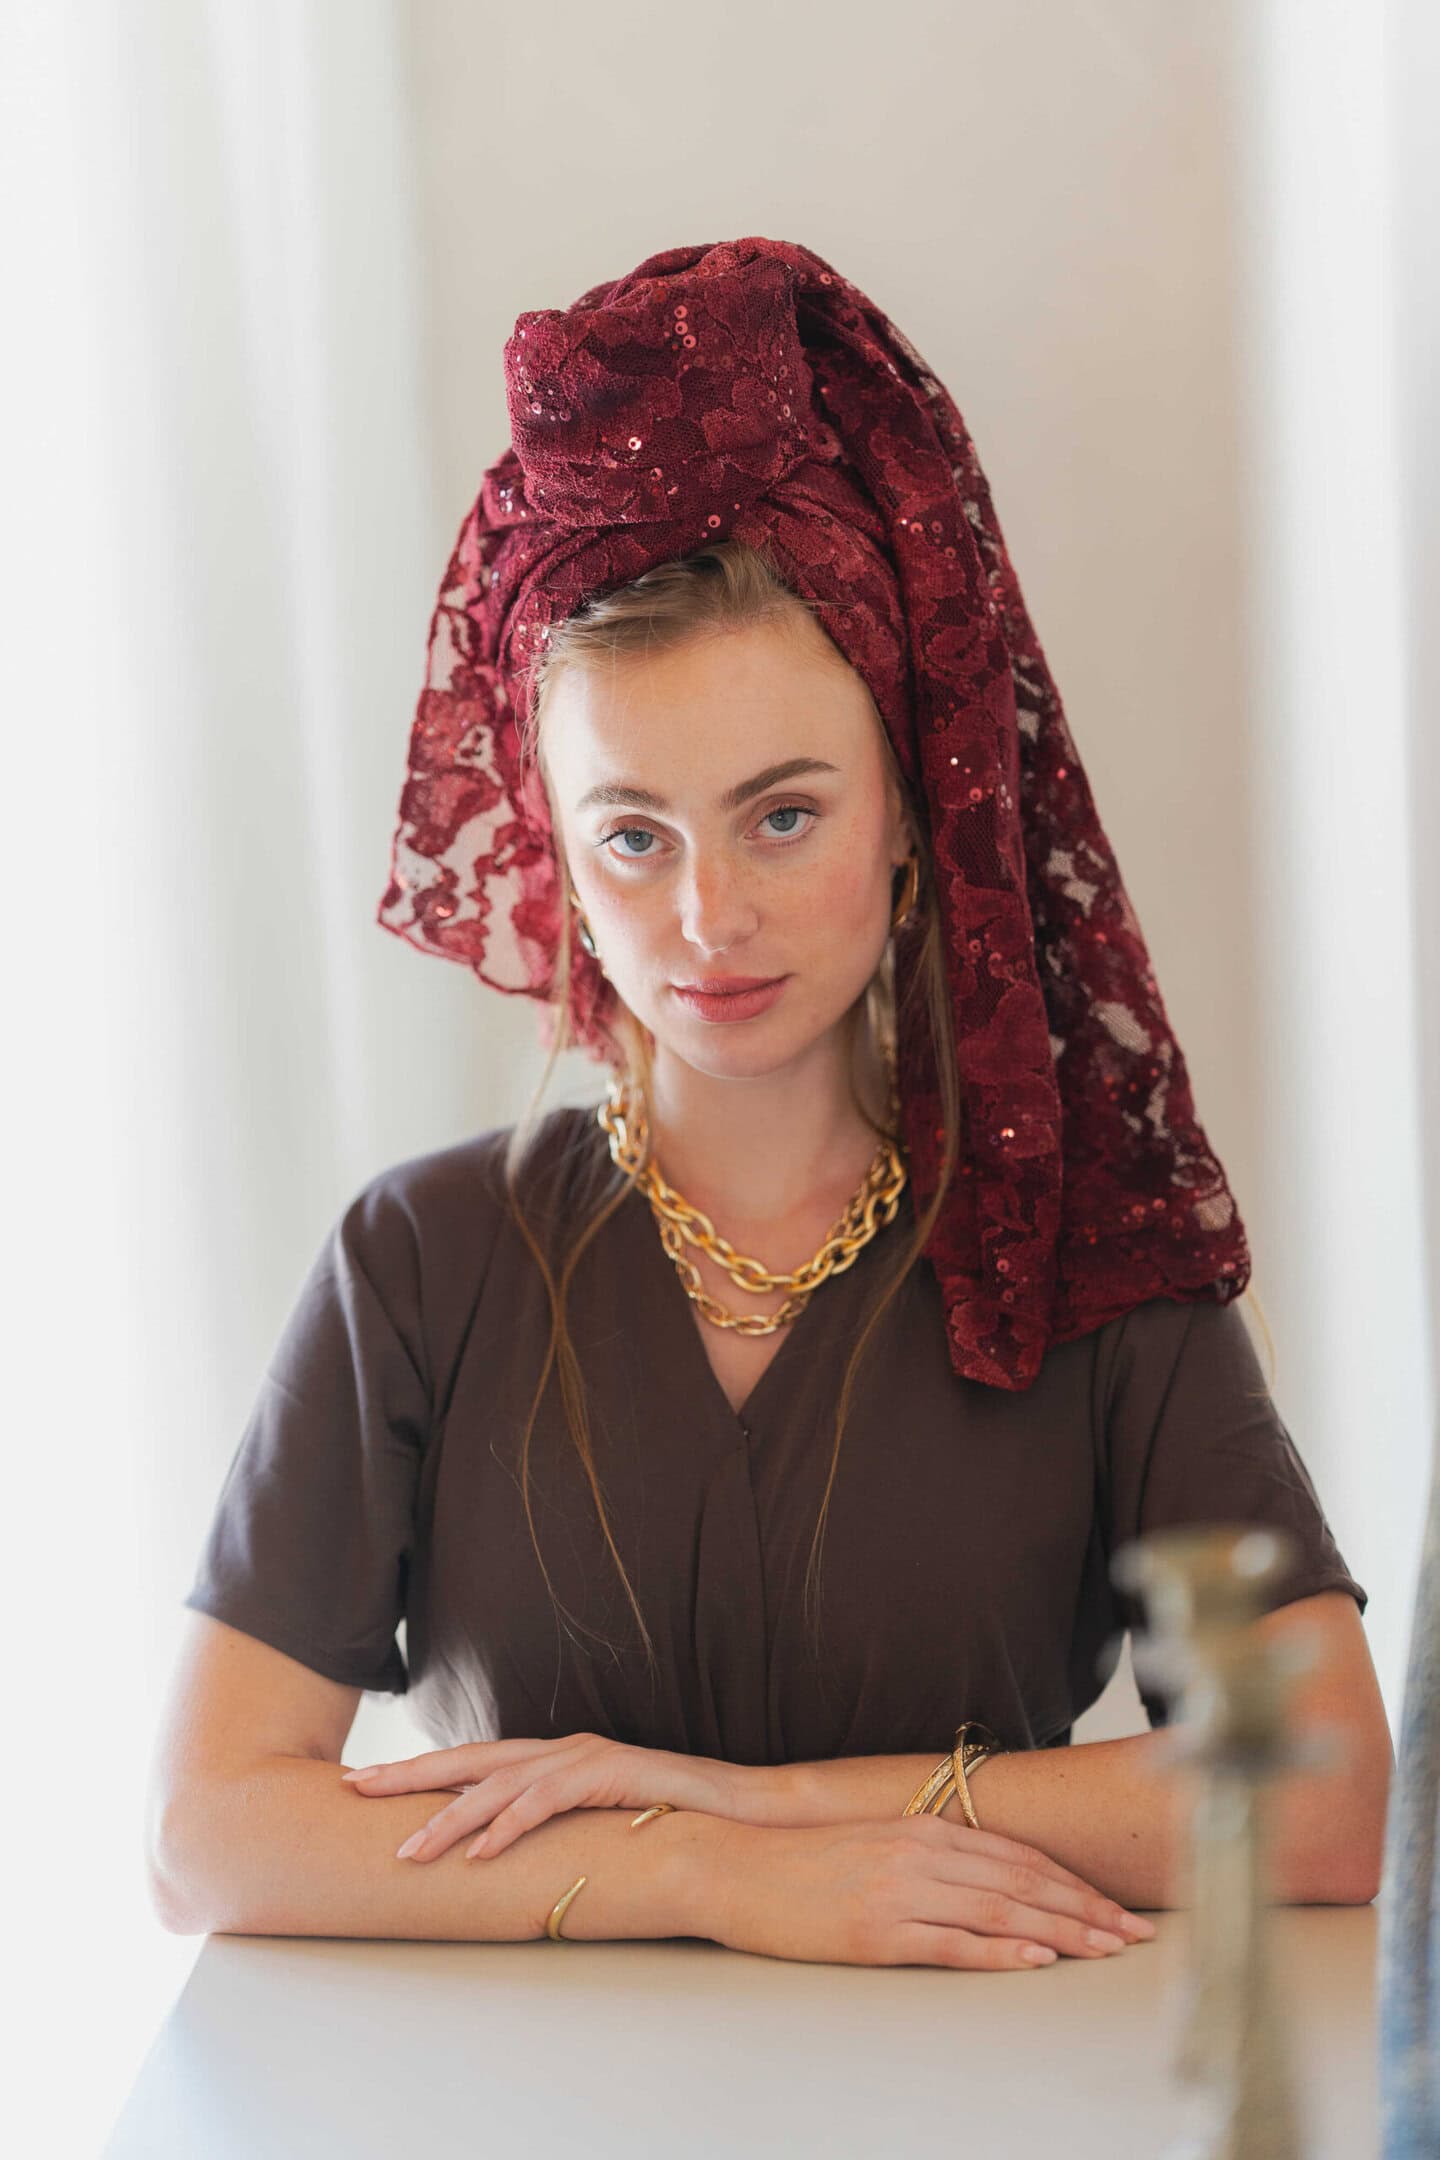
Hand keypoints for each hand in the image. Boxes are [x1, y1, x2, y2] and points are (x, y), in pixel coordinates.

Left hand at [340, 1733, 749, 1863]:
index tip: (362, 1784)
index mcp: (550, 1758)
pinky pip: (549, 1801)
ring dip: (450, 1818)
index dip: (416, 1773)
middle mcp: (560, 1749)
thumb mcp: (592, 1824)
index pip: (470, 1763)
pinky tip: (482, 1852)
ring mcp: (584, 1757)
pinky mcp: (610, 1773)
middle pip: (470, 1761)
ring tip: (409, 1851)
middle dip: (408, 1776)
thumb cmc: (662, 1821)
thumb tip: (495, 1857)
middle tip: (354, 1789)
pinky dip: (511, 1826)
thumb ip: (548, 1828)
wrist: (734, 1809)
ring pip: (501, 1785)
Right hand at [704, 1814, 1156, 1969]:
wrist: (733, 1864)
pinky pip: (951, 1943)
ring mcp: (899, 1891)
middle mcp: (921, 1852)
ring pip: (1001, 1910)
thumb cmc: (803, 1861)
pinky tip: (1035, 1961)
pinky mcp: (876, 1930)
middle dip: (1087, 1910)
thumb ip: (933, 1854)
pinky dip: (1000, 1952)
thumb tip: (992, 1878)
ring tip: (1106, 1949)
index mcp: (924, 1828)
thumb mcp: (877, 1842)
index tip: (1118, 1907)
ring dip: (1062, 1932)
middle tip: (1135, 1933)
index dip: (1076, 1883)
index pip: (1021, 1856)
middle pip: (1024, 1882)